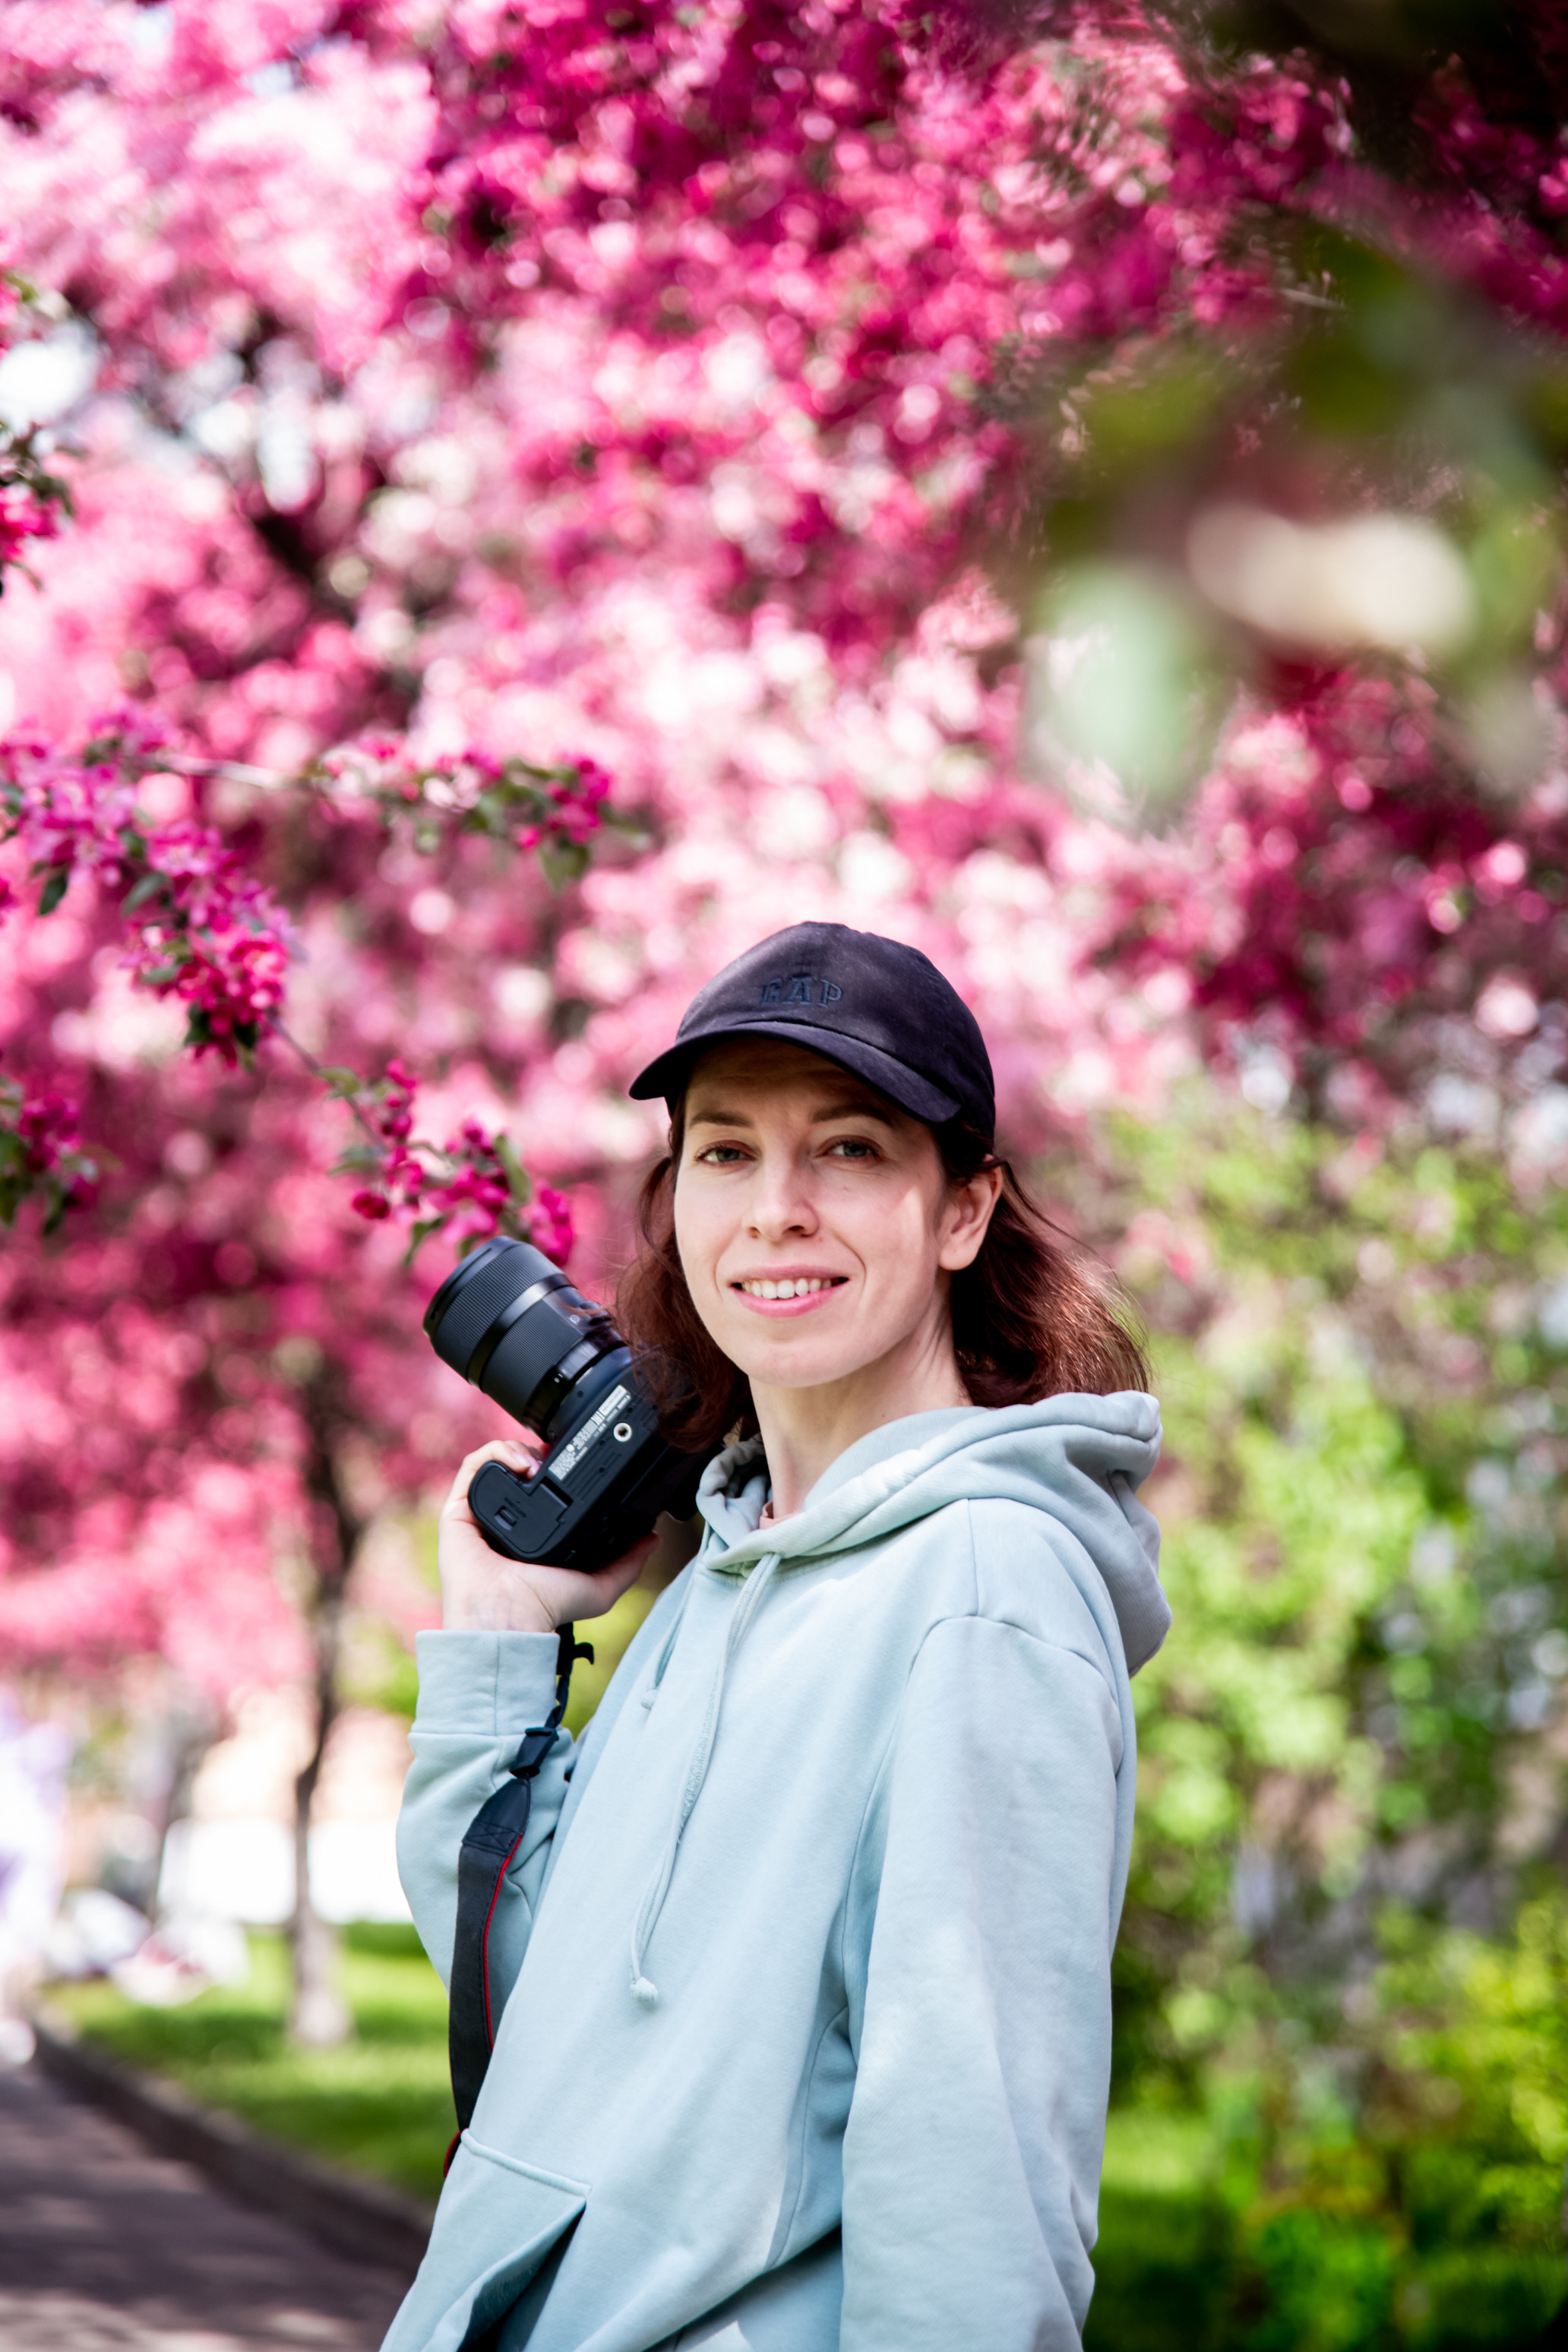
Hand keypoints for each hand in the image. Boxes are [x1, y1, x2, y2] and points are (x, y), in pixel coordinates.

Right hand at [437, 1436, 656, 1633]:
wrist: (508, 1617)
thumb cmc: (545, 1609)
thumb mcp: (599, 1587)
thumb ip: (627, 1564)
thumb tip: (652, 1539)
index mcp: (528, 1537)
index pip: (537, 1490)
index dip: (553, 1468)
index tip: (572, 1461)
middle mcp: (502, 1523)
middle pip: (514, 1470)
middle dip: (535, 1452)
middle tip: (553, 1455)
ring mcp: (478, 1516)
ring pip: (493, 1462)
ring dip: (517, 1448)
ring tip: (537, 1459)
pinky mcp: (457, 1511)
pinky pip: (471, 1466)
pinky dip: (496, 1452)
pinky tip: (521, 1462)